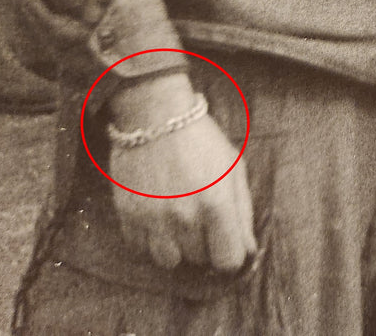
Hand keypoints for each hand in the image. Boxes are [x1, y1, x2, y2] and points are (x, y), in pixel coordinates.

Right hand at [107, 73, 255, 270]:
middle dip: (204, 244)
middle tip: (201, 217)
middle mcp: (184, 216)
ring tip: (178, 220)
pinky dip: (150, 240)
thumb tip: (248, 250)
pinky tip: (157, 216)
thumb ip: (243, 212)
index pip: (227, 260)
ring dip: (177, 247)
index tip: (227, 244)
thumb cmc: (202, 140)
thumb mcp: (233, 168)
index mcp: (216, 203)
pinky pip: (141, 249)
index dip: (231, 256)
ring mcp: (153, 219)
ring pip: (169, 261)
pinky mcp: (128, 216)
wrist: (155, 115)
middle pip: (199, 260)